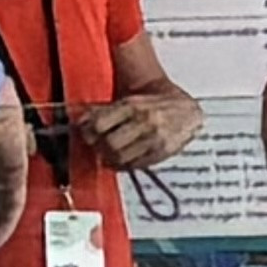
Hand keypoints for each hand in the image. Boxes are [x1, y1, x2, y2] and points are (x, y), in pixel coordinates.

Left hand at [84, 86, 202, 173]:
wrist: (184, 108)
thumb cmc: (154, 105)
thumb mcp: (129, 101)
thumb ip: (105, 111)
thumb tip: (82, 122)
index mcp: (133, 106)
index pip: (99, 124)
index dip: (88, 132)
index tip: (88, 134)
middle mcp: (144, 121)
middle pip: (109, 143)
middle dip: (99, 147)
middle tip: (97, 146)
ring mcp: (154, 138)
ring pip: (120, 157)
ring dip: (109, 159)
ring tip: (108, 155)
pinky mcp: (162, 152)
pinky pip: (134, 165)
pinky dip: (124, 165)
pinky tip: (122, 159)